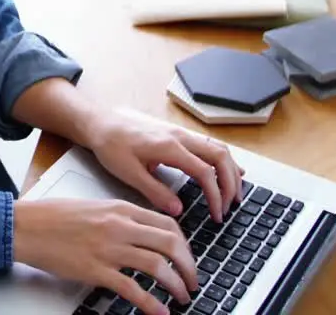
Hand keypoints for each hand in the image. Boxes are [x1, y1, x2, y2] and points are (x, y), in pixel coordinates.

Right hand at [13, 198, 194, 314]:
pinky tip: (159, 312)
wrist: (26, 226)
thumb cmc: (53, 216)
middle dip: (188, 265)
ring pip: (157, 266)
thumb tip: (141, 233)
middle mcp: (119, 227)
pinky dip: (151, 304)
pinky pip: (132, 289)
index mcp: (120, 209)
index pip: (167, 223)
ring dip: (175, 284)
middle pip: (170, 244)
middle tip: (192, 280)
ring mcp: (109, 249)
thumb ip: (120, 217)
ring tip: (181, 296)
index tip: (186, 257)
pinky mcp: (96, 270)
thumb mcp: (94, 207)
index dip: (184, 244)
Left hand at [86, 110, 244, 222]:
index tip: (217, 214)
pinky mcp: (177, 134)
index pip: (205, 172)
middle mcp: (180, 137)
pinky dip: (222, 159)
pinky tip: (227, 169)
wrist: (100, 122)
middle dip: (231, 183)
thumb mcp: (128, 173)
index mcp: (169, 147)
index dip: (215, 195)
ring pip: (217, 147)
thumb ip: (155, 191)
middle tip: (231, 206)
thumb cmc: (110, 144)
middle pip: (220, 157)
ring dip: (230, 170)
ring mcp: (180, 133)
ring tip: (235, 192)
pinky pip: (208, 144)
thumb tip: (178, 209)